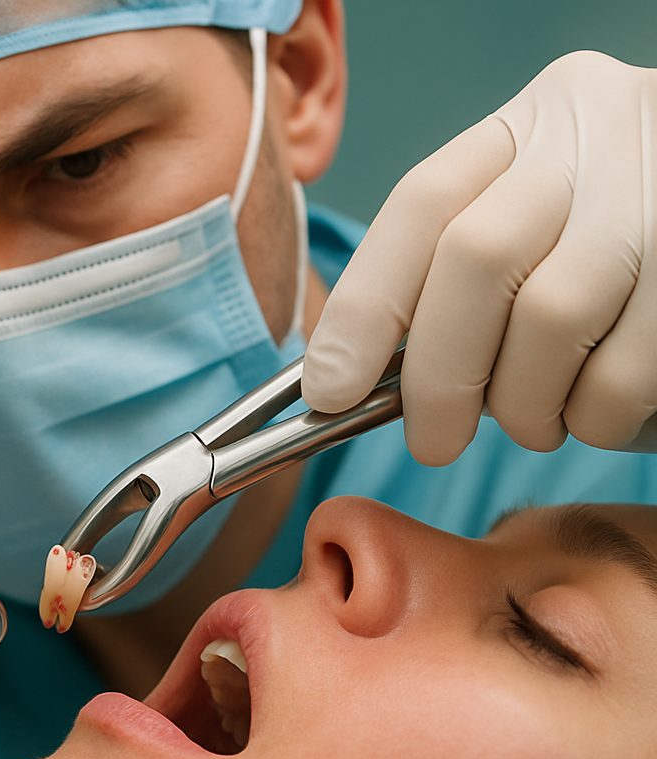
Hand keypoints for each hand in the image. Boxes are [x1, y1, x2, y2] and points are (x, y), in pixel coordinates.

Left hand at [302, 51, 656, 464]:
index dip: (362, 307)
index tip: (327, 389)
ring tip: (533, 421)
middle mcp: (596, 136)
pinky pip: (624, 370)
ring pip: (550, 317)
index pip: (421, 204)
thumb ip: (452, 276)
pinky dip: (592, 416)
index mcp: (533, 123)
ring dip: (524, 401)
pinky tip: (592, 414)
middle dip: (437, 373)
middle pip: (475, 258)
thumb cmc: (610, 245)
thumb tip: (352, 374)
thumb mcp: (533, 222)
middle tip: (433, 440)